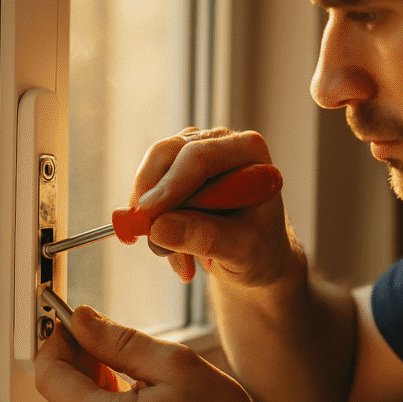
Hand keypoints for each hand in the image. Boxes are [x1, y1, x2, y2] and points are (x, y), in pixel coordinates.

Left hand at [34, 305, 292, 401]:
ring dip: (89, 392)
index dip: (55, 345)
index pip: (50, 378)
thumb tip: (82, 321)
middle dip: (74, 367)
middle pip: (59, 401)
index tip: (69, 327)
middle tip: (103, 345)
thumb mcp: (174, 365)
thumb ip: (118, 340)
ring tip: (128, 376)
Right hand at [131, 127, 300, 287]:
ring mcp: (193, 153)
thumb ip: (206, 238)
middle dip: (151, 196)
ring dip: (151, 218)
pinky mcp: (173, 172)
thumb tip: (158, 228)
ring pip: (150, 173)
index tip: (149, 214)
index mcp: (247, 151)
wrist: (254, 258)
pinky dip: (150, 224)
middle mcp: (219, 143)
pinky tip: (171, 251)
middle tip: (143, 234)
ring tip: (174, 257)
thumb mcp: (242, 251)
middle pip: (167, 153)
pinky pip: (146, 192)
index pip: (200, 156)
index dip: (171, 183)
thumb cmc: (259, 250)